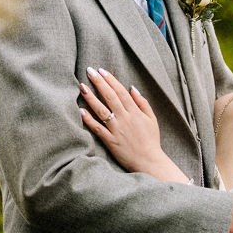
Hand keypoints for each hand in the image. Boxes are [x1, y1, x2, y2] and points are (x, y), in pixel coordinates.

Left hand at [79, 67, 185, 182]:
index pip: (120, 92)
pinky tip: (81, 110)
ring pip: (102, 110)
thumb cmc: (151, 140)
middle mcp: (125, 118)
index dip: (110, 80)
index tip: (101, 70)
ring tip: (82, 86)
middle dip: (99, 83)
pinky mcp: (110, 141)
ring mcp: (117, 129)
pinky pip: (98, 128)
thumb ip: (142, 103)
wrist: (149, 161)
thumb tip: (132, 88)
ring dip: (91, 97)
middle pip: (110, 97)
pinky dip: (89, 119)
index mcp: (135, 112)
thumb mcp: (152, 119)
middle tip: (89, 71)